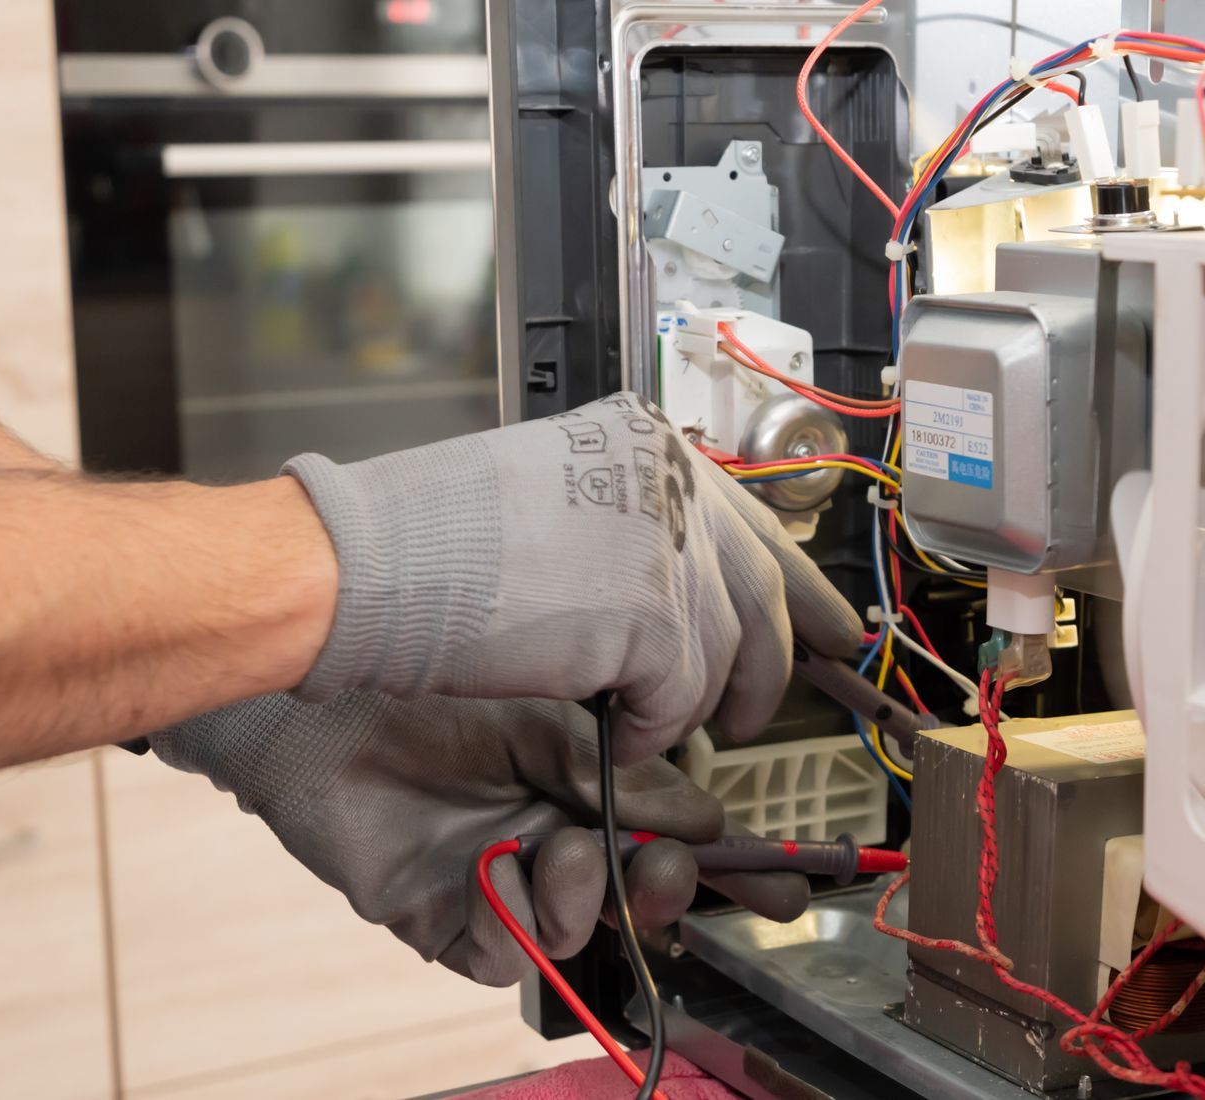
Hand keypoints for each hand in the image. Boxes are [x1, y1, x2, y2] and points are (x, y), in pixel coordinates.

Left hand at [153, 691, 809, 986]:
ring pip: (580, 928)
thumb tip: (709, 822)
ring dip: (584, 894)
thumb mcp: (555, 711)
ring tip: (558, 848)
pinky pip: (507, 949)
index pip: (678, 828)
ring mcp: (504, 876)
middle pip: (639, 891)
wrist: (320, 693)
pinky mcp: (447, 915)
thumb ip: (632, 772)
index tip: (781, 892)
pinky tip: (495, 868)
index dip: (731, 865)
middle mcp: (556, 827)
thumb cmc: (432, 676)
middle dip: (665, 889)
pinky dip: (514, 916)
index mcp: (594, 774)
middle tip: (661, 869)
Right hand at [284, 393, 861, 762]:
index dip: (798, 584)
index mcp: (647, 447)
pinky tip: (616, 738)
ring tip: (665, 730)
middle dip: (777, 658)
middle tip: (779, 703)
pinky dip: (650, 732)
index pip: (754, 519)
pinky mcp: (653, 615)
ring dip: (692, 705)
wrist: (371, 565)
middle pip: (760, 587)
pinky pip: (680, 699)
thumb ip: (627, 535)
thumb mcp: (558, 505)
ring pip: (725, 652)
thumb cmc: (428, 541)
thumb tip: (681, 592)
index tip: (832, 628)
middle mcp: (670, 482)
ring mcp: (668, 544)